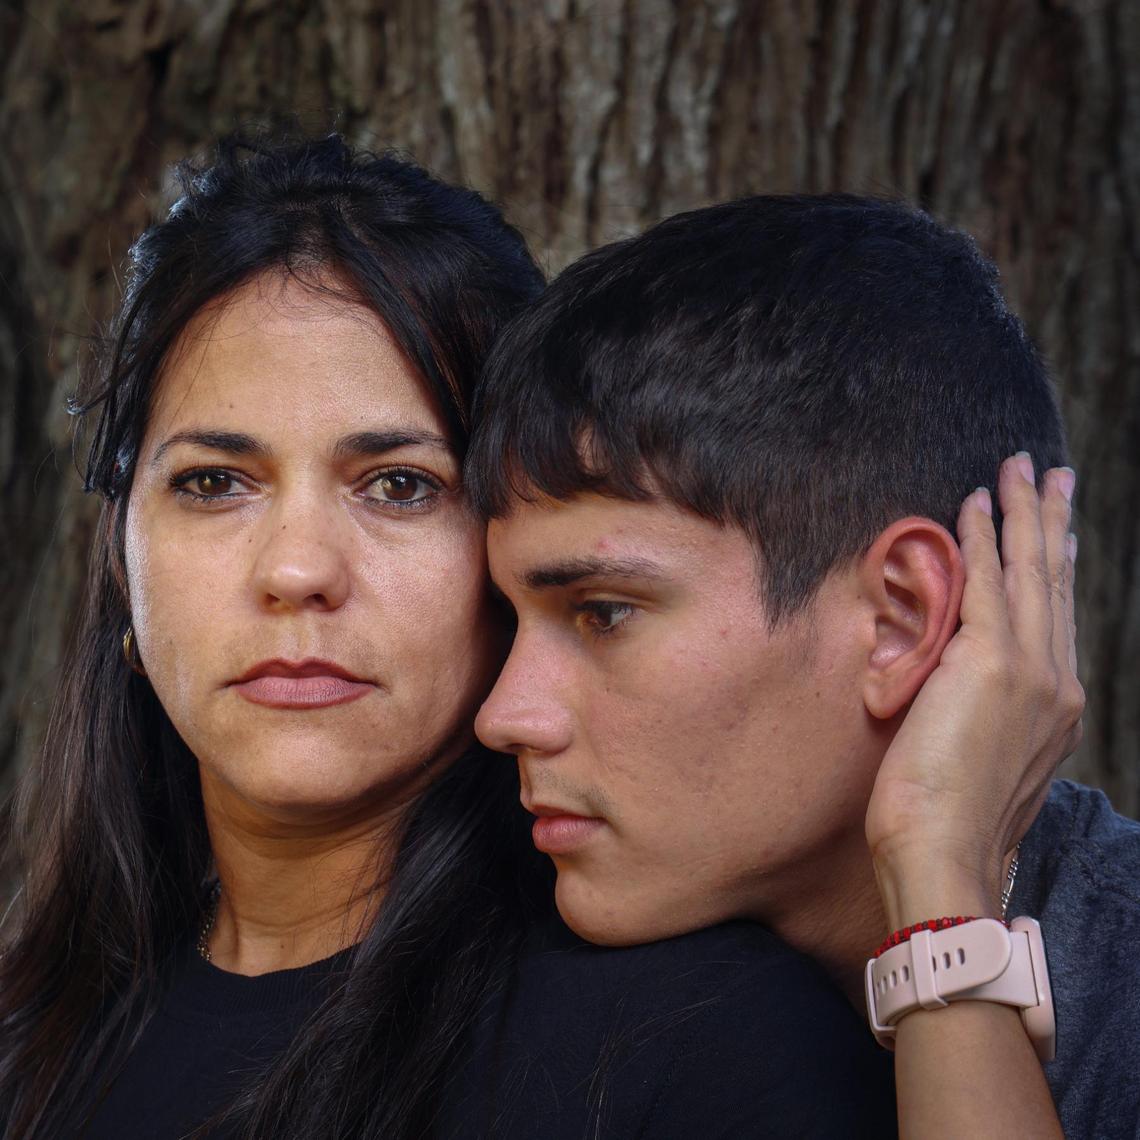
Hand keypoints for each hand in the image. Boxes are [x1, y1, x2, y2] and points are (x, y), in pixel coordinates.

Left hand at [865, 454, 1083, 927]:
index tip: (1056, 530)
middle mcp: (1056, 682)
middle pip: (1053, 582)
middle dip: (1050, 521)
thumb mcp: (982, 758)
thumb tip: (959, 683)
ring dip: (1021, 512)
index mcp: (1055, 707)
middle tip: (1049, 474)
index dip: (1054, 565)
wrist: (946, 854)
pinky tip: (974, 503)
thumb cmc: (948, 822)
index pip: (1056, 617)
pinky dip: (980, 539)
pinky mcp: (990, 663)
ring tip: (1018, 468)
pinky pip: (985, 582)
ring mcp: (1030, 671)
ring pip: (1029, 571)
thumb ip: (983, 713)